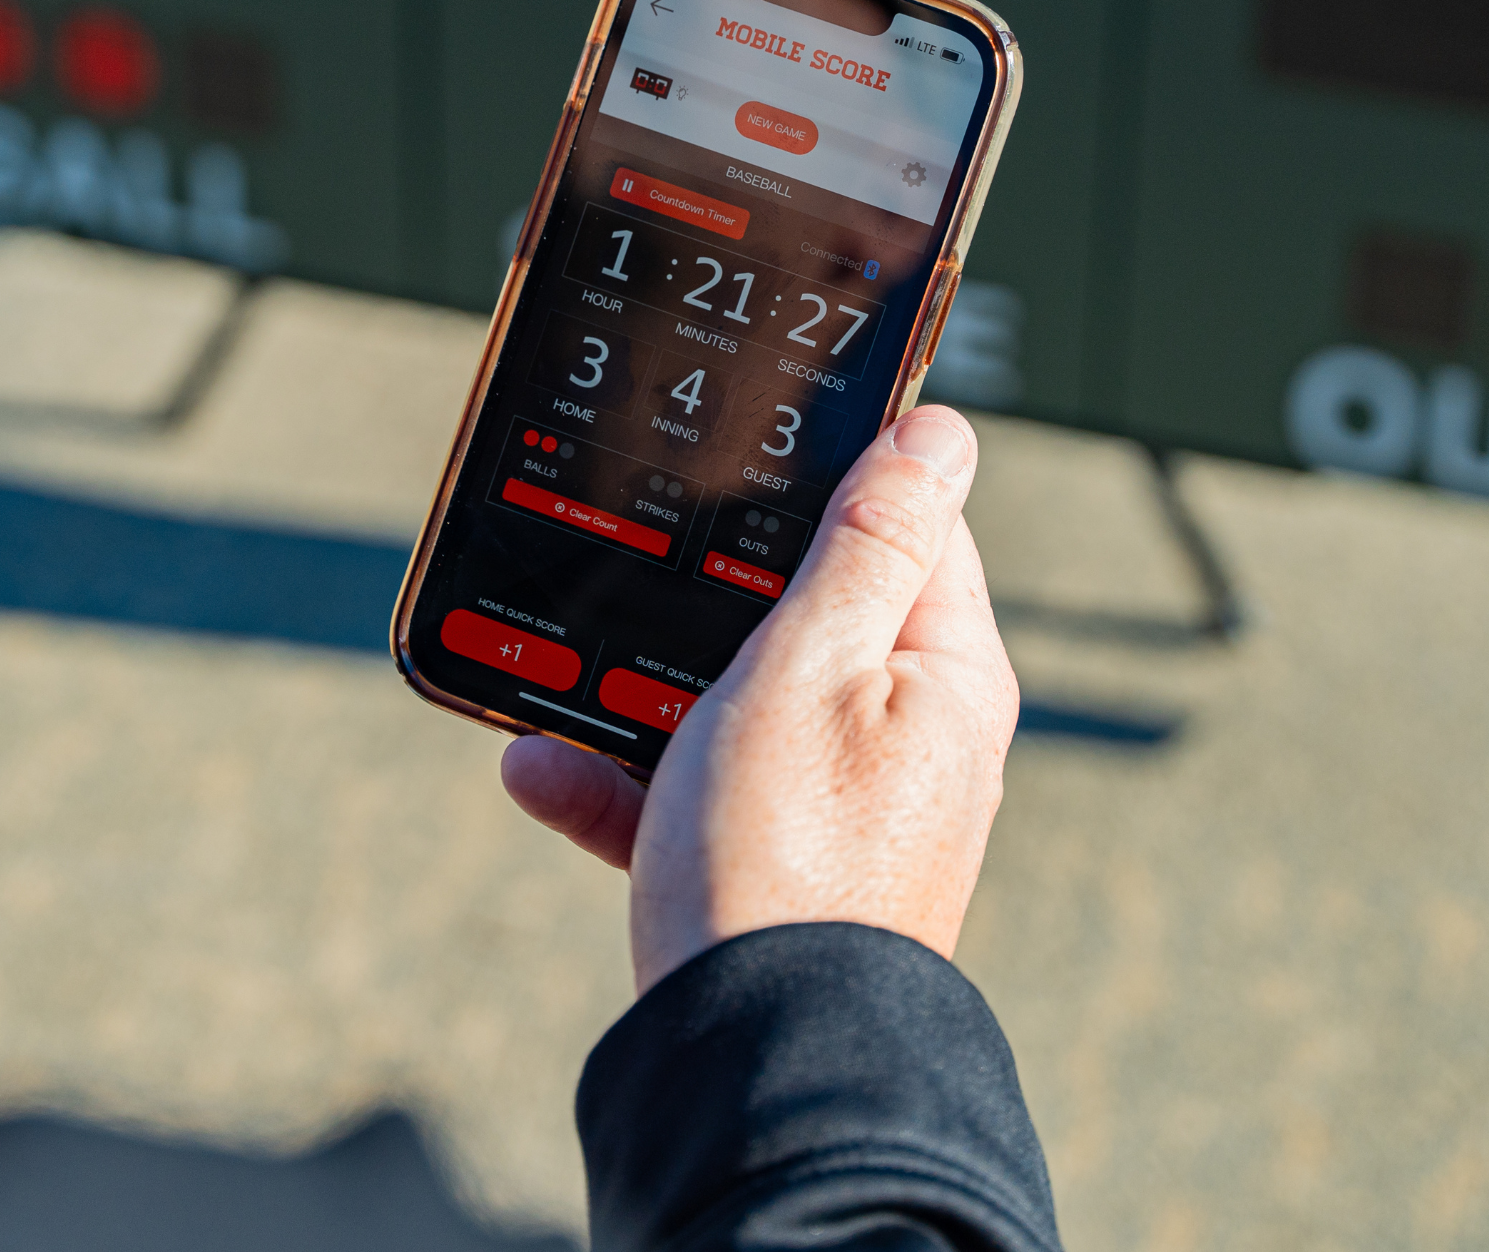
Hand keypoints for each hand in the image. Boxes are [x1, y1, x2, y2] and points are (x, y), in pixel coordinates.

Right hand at [501, 407, 1018, 993]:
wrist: (747, 1056)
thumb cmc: (786, 858)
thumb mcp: (811, 663)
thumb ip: (867, 542)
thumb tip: (941, 432)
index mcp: (945, 675)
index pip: (912, 527)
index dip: (833, 481)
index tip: (748, 452)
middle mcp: (913, 738)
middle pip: (809, 613)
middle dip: (707, 596)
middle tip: (634, 566)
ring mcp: (845, 807)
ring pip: (734, 705)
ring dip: (638, 690)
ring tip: (555, 675)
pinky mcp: (777, 867)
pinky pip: (695, 793)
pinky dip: (622, 780)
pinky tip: (542, 770)